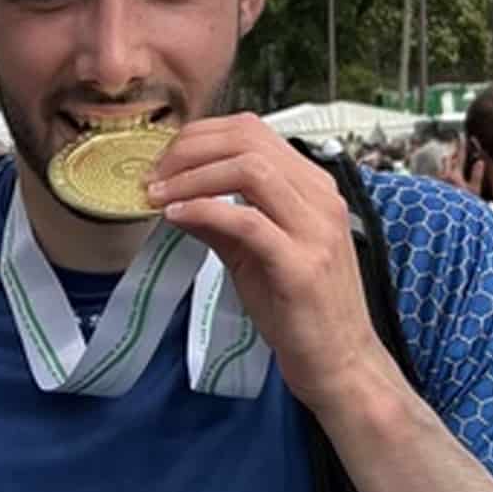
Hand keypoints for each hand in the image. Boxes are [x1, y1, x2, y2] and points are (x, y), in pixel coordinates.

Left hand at [144, 114, 398, 413]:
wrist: (338, 360)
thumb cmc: (299, 307)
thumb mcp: (250, 253)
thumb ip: (217, 219)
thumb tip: (172, 195)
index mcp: (311, 186)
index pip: (252, 131)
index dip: (199, 136)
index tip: (162, 161)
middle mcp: (320, 197)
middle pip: (248, 140)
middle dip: (189, 150)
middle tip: (153, 176)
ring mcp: (315, 229)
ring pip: (250, 170)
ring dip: (192, 176)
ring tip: (159, 195)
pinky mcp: (302, 265)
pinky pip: (248, 221)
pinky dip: (205, 210)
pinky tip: (177, 217)